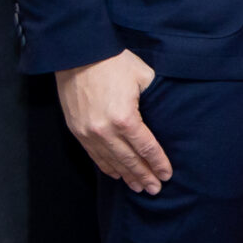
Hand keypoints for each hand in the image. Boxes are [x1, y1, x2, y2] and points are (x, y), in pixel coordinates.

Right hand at [55, 49, 169, 192]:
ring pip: (111, 161)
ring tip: (139, 187)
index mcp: (125, 118)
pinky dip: (106, 166)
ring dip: (126, 176)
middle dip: (144, 176)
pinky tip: (116, 175)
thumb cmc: (113, 61)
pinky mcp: (76, 130)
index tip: (166, 175)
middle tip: (155, 190)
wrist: (77, 53)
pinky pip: (93, 155)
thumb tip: (165, 111)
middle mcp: (105, 130)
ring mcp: (88, 132)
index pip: (146, 148)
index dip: (158, 163)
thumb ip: (155, 97)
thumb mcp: (143, 76)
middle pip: (129, 160)